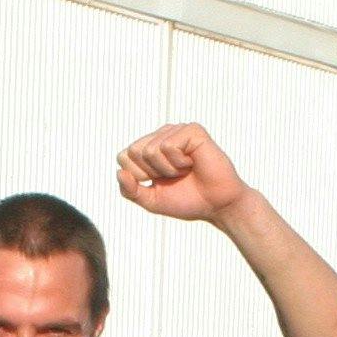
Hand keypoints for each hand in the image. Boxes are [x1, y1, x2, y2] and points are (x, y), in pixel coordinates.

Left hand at [115, 123, 249, 224]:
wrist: (217, 205)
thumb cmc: (187, 201)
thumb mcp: (152, 201)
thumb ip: (131, 191)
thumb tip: (119, 172)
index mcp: (149, 148)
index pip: (123, 156)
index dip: (138, 176)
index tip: (159, 181)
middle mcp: (161, 135)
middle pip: (134, 151)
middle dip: (152, 172)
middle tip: (173, 176)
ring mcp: (177, 130)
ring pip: (150, 150)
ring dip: (168, 169)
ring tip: (185, 170)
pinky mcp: (192, 130)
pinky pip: (169, 146)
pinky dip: (179, 163)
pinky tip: (192, 163)